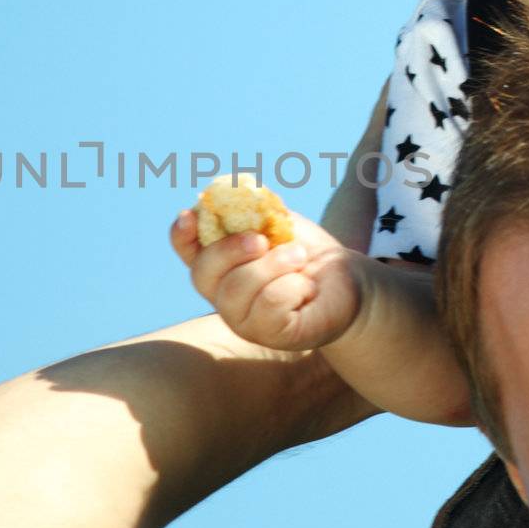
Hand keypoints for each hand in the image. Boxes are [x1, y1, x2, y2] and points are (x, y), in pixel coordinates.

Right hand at [170, 208, 366, 351]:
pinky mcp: (271, 335)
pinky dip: (293, 286)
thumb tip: (235, 192)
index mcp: (220, 264)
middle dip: (230, 250)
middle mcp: (223, 296)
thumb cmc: (305, 251)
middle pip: (203, 273)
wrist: (347, 281)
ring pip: (238, 289)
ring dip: (274, 264)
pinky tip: (306, 289)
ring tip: (299, 258)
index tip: (190, 214)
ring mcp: (244, 321)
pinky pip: (270, 305)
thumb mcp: (280, 223)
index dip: (181, 234)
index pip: (186, 251)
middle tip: (263, 239)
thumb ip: (254, 212)